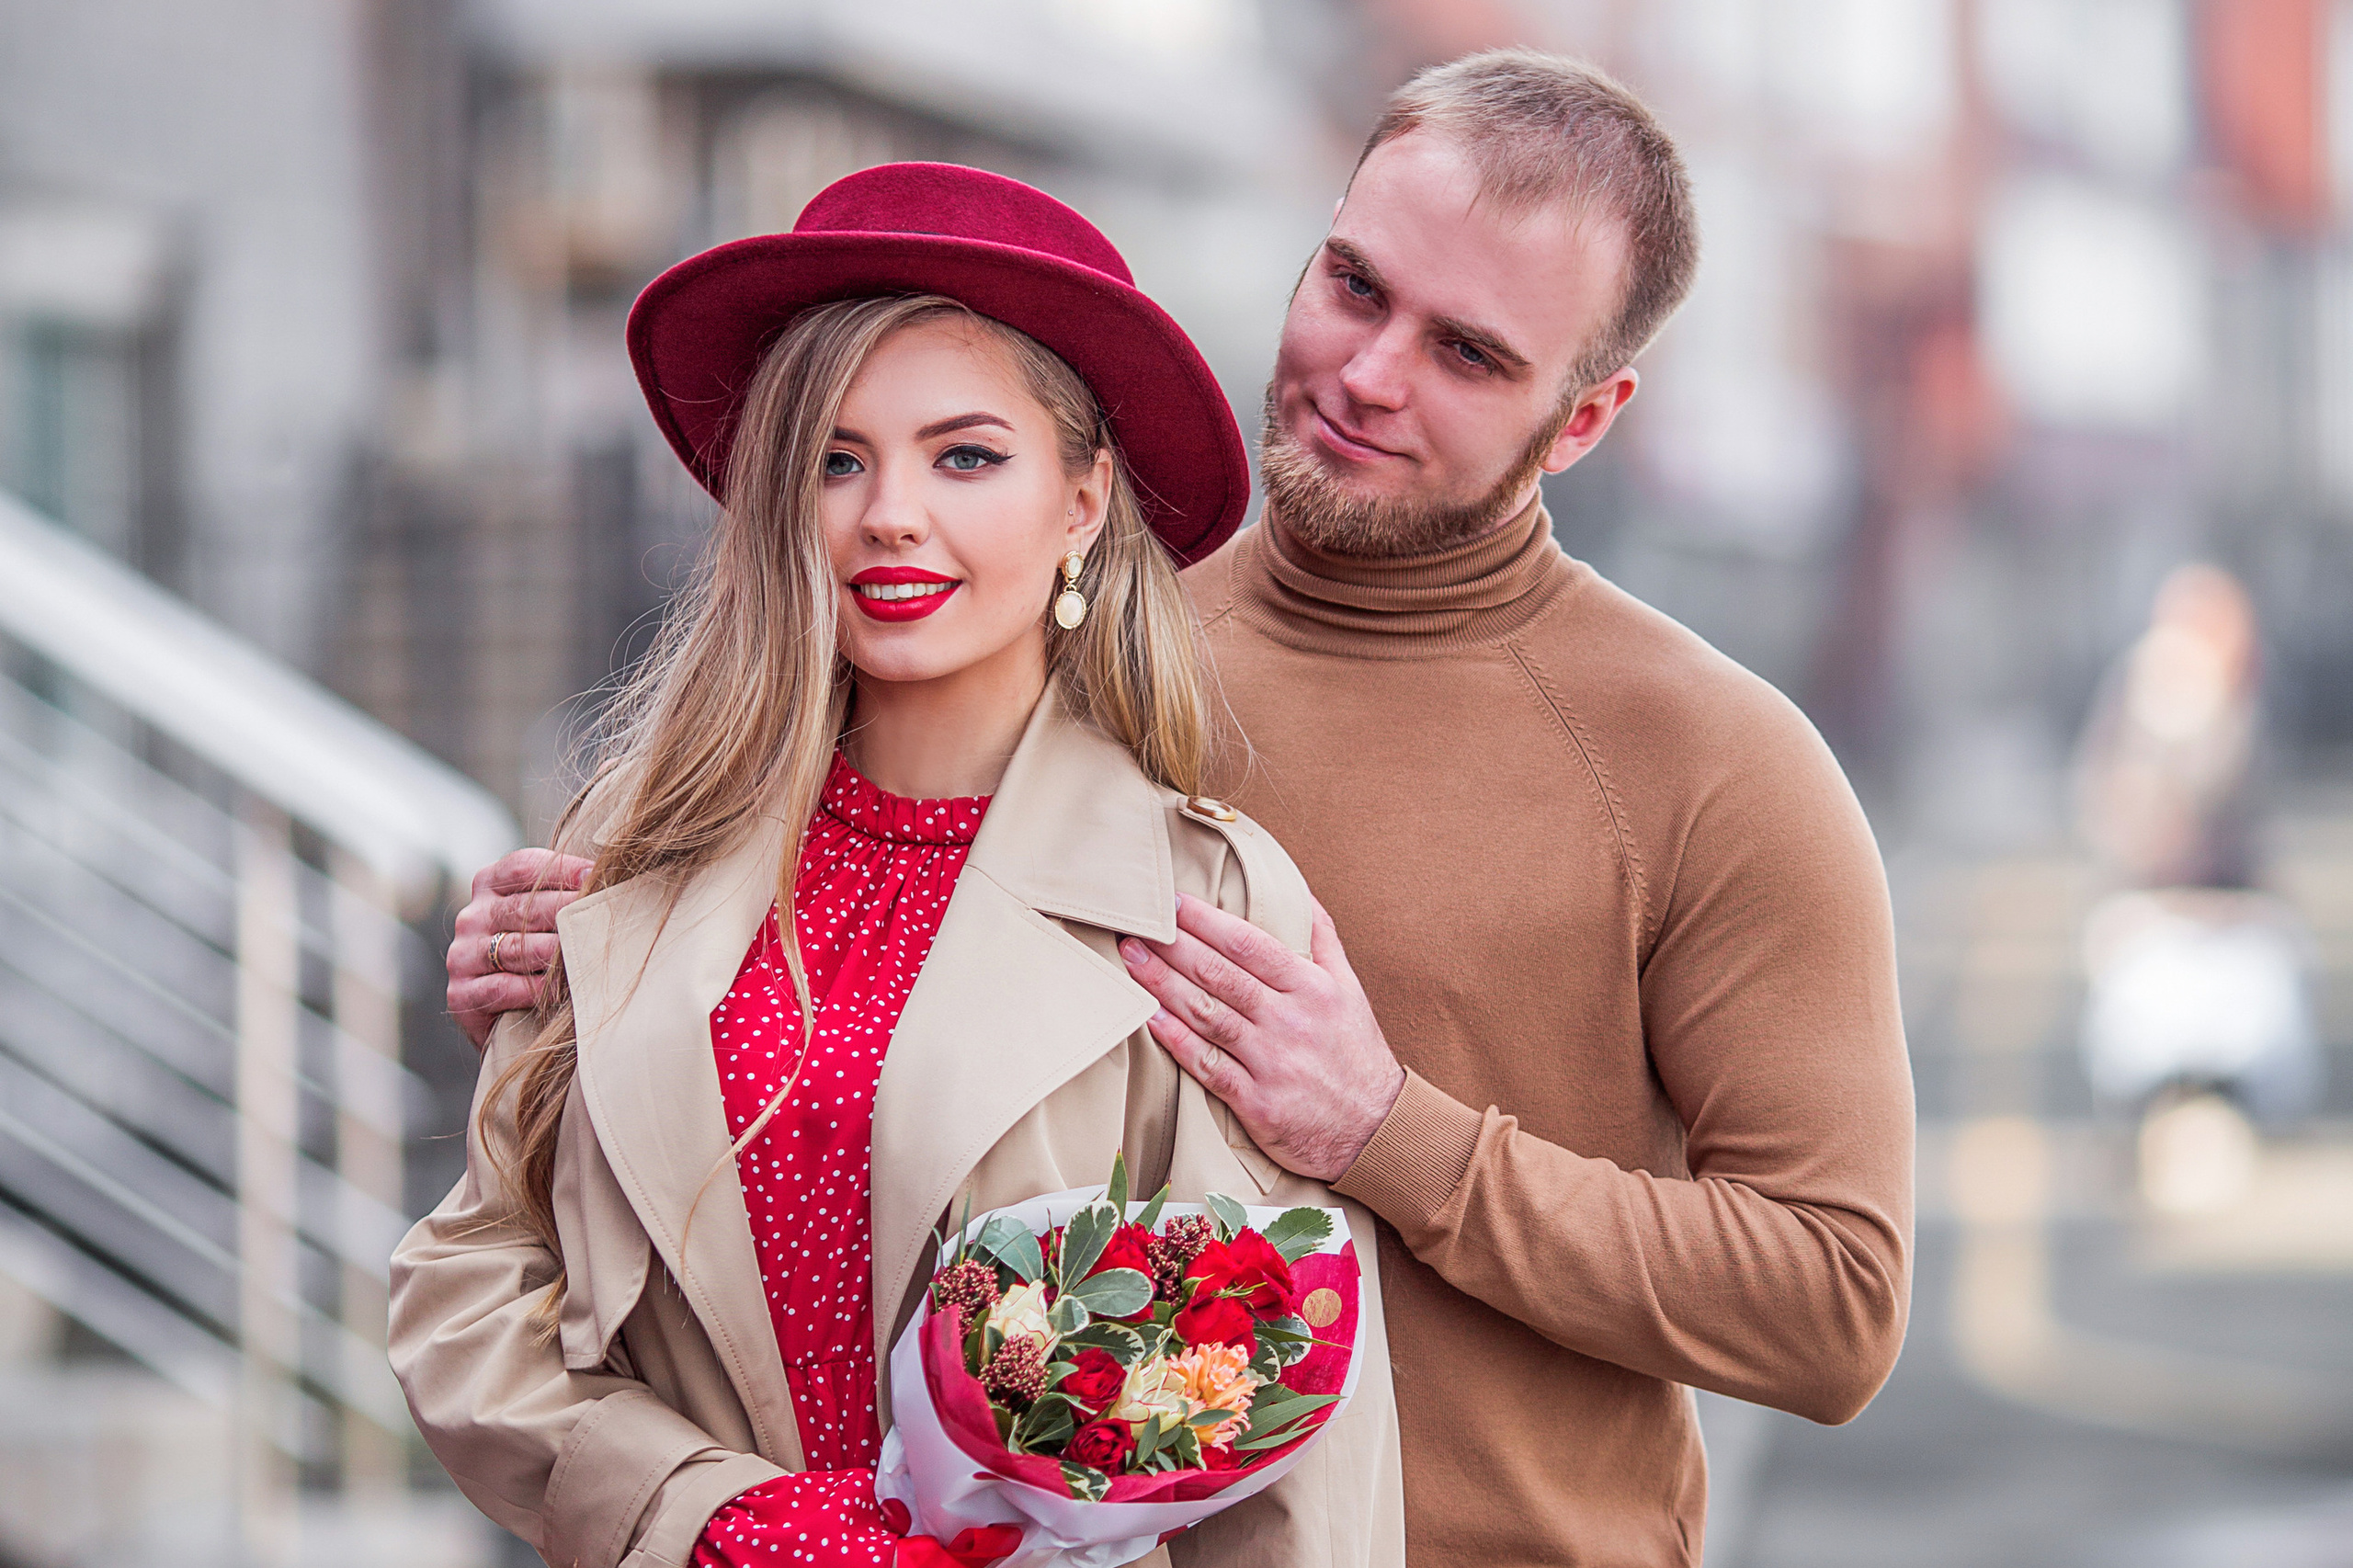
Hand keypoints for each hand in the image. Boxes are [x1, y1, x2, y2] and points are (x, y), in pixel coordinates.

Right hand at [445, 849, 592, 1048]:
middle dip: (568, 911)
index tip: (598, 875)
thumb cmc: (543, 955)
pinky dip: (535, 988)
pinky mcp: (461, 994)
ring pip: (517, 948)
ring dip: (557, 953)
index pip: (524, 867)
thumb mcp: (547, 916)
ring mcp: (463, 955)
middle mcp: (472, 917)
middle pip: (524, 907)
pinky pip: (503, 987)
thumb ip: (565, 892)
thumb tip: (612, 872)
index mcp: (489, 885)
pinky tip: (562, 990)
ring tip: (591, 953)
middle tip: (605, 914)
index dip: (563, 870)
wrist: (516, 1021)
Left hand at [1120, 894, 1404, 1182]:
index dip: (1207, 920)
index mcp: (1312, 988)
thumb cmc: (1356, 1053)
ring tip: (1131, 960)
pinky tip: (1147, 1018)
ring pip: (1207, 1014)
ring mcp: (1272, 1063)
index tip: (1172, 903)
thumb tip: (1297, 891)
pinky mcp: (1257, 1103)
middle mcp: (1291, 1021)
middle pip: (1220, 975)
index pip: (1249, 944)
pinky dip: (1176, 1040)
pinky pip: (1207, 1065)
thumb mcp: (1350, 989)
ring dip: (1163, 984)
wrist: (1375, 1131)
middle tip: (1136, 925)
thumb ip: (1322, 938)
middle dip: (1173, 946)